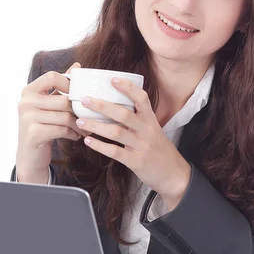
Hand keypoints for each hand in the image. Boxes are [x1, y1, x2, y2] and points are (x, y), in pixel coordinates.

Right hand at [15, 61, 91, 181]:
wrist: (30, 155)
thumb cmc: (43, 126)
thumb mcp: (49, 104)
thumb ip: (60, 85)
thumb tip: (76, 66)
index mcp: (29, 91)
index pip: (52, 76)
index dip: (69, 84)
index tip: (79, 95)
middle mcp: (25, 102)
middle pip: (63, 100)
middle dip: (79, 110)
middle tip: (88, 117)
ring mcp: (27, 118)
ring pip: (65, 116)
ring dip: (79, 124)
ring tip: (84, 128)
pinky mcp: (33, 133)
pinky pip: (62, 129)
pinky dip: (73, 133)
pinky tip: (75, 136)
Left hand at [76, 77, 191, 209]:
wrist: (173, 174)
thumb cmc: (159, 150)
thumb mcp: (153, 130)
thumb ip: (138, 119)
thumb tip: (114, 107)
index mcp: (150, 120)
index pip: (141, 98)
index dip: (127, 88)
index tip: (112, 79)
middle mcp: (146, 130)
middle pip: (123, 114)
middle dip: (102, 106)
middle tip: (85, 100)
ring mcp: (141, 146)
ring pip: (116, 132)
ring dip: (96, 126)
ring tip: (80, 121)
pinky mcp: (135, 161)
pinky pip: (114, 152)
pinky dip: (99, 146)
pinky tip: (88, 141)